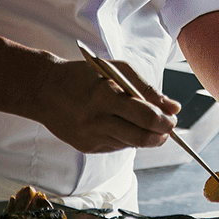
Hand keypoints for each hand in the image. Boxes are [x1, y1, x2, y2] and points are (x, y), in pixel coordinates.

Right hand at [37, 57, 180, 153]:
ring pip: (131, 144)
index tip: (172, 118)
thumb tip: (173, 108)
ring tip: (144, 123)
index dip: (165, 121)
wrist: (45, 90)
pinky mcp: (87, 147)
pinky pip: (117, 147)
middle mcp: (98, 120)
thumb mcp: (116, 71)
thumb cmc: (84, 76)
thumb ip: (146, 89)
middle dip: (161, 135)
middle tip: (167, 127)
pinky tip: (121, 125)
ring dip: (145, 136)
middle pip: (142, 138)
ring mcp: (91, 137)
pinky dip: (126, 138)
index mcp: (106, 96)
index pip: (147, 117)